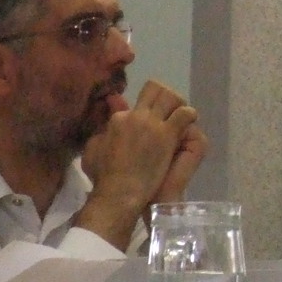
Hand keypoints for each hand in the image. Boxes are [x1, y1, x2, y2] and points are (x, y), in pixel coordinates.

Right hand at [75, 80, 198, 244]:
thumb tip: (106, 118)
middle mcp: (136, 116)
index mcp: (118, 119)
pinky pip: (184, 113)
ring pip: (171, 96)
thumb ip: (100, 130)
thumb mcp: (92, 150)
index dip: (139, 109)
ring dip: (177, 103)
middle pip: (154, 89)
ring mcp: (152, 124)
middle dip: (162, 96)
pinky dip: (188, 116)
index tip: (144, 118)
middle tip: (167, 110)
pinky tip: (188, 124)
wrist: (120, 192)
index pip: (131, 103)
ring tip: (179, 116)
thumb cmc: (103, 177)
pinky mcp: (168, 134)